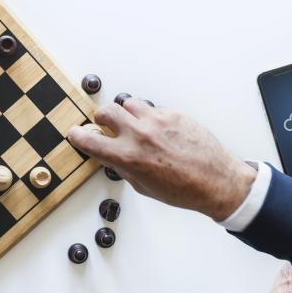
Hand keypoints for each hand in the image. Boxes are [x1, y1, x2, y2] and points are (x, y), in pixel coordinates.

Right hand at [67, 98, 255, 220]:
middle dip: (101, 118)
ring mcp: (157, 121)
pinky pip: (152, 108)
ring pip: (128, 103)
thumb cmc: (183, 189)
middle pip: (106, 111)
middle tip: (104, 125)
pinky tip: (158, 130)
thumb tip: (110, 156)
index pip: (89, 139)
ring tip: (133, 124)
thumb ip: (122, 167)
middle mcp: (139, 134)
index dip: (78, 136)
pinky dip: (149, 117)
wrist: (216, 181)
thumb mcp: (142, 186)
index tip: (75, 134)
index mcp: (127, 156)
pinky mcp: (173, 114)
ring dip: (126, 113)